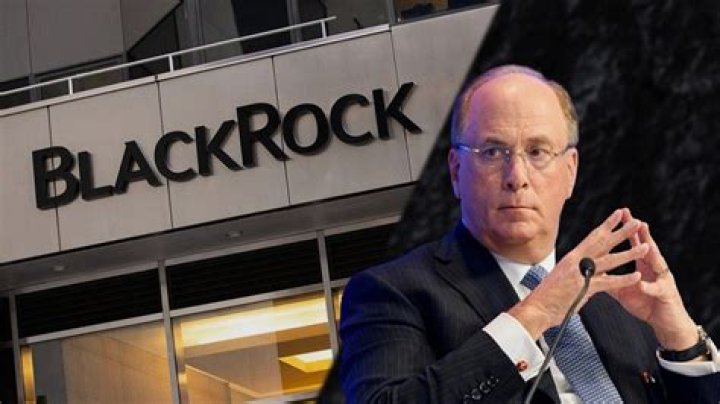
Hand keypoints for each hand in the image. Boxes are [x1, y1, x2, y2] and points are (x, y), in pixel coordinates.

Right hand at [509, 209, 646, 339]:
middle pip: (603, 243)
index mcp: (572, 258)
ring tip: (644, 247)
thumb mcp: (563, 278)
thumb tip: (587, 274)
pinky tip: (636, 276)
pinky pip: (607, 282)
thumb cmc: (548, 296)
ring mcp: (580, 274)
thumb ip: (578, 273)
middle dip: (621, 232)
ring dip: (629, 253)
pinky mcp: (584, 289)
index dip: (607, 225)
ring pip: (609, 260)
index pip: (592, 237)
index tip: (618, 215)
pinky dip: (623, 280)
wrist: (536, 308)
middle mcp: (576, 262)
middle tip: (636, 222)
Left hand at [607, 210, 697, 350]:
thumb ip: (610, 280)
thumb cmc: (646, 304)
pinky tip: (641, 283)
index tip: (619, 215)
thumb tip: (593, 272)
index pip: (635, 244)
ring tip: (645, 244)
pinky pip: (656, 290)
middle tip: (635, 220)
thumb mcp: (625, 290)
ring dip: (650, 254)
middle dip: (640, 234)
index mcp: (644, 266)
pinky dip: (648, 287)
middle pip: (648, 248)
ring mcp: (662, 280)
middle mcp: (655, 269)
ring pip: (657, 264)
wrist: (666, 323)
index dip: (627, 231)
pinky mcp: (666, 295)